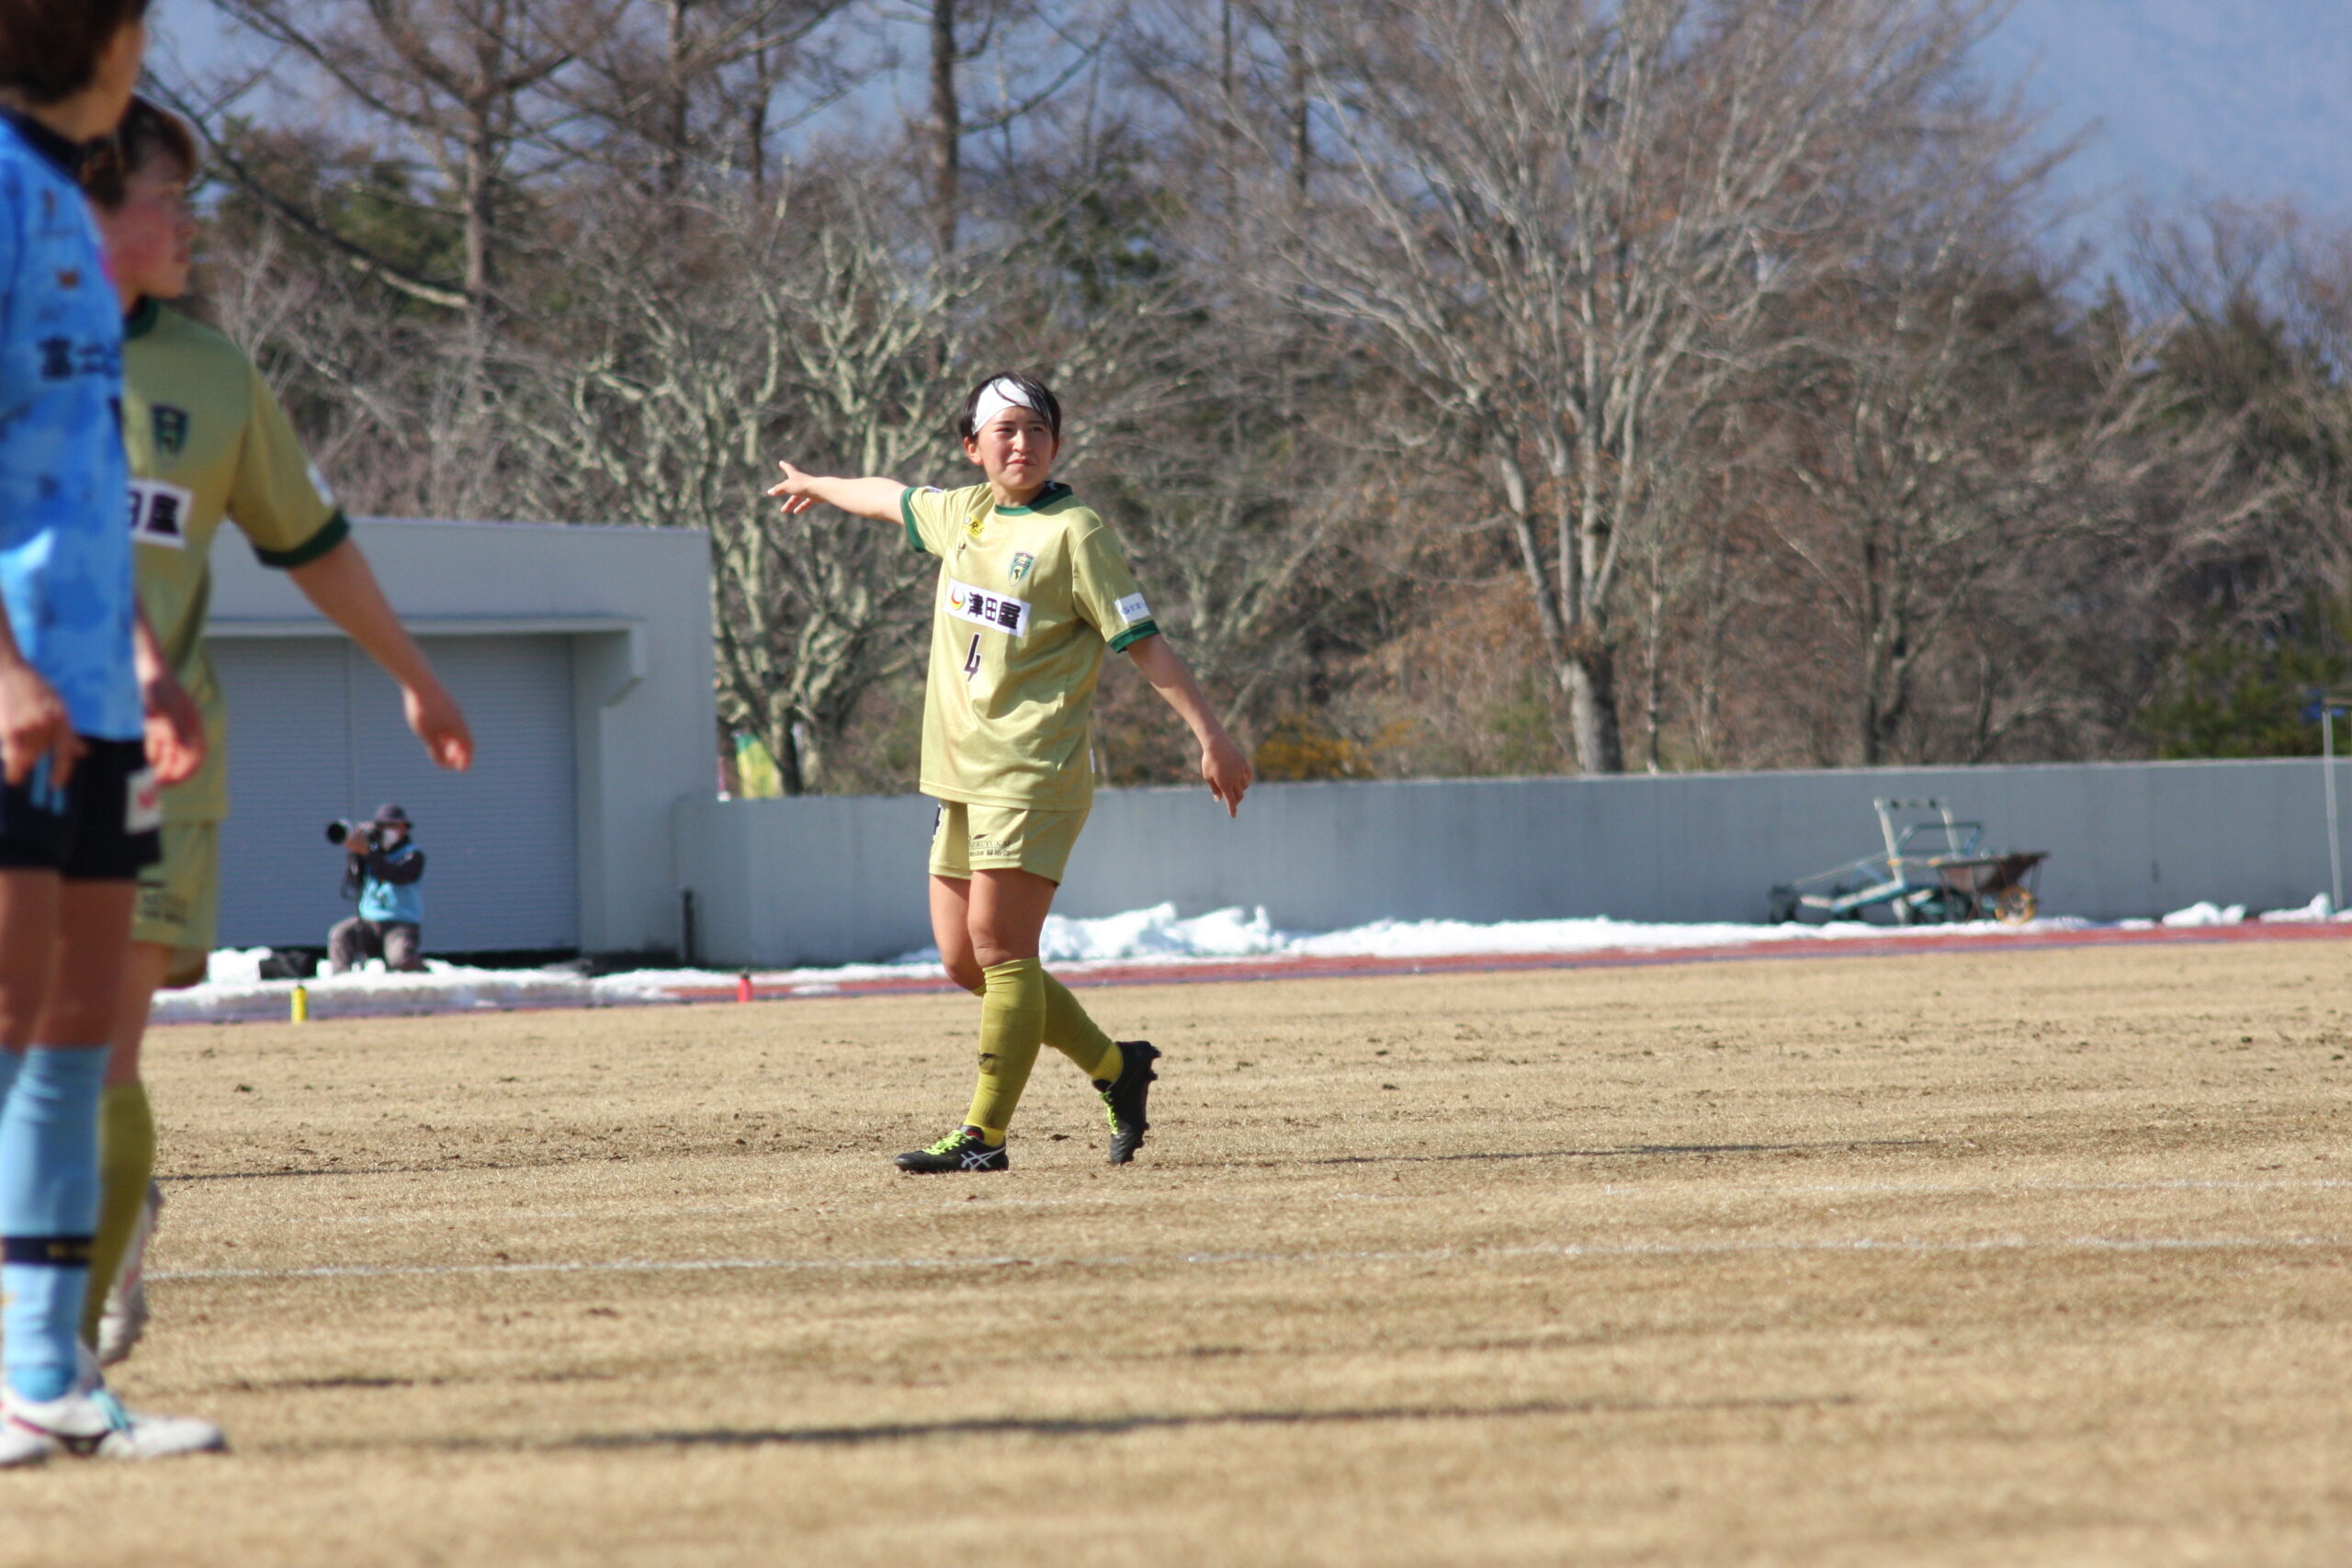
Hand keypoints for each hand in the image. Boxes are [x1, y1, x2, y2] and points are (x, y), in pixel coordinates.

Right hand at [0, 659, 81, 788]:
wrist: (7, 669)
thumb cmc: (32, 686)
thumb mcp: (55, 704)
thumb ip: (66, 730)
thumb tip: (83, 752)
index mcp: (61, 718)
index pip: (65, 751)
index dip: (62, 771)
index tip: (56, 784)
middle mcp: (47, 724)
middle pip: (40, 754)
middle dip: (32, 754)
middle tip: (23, 741)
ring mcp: (28, 727)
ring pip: (25, 756)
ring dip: (19, 757)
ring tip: (13, 742)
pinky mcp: (11, 730)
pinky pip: (13, 756)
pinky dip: (13, 766)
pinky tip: (14, 771)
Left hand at [139, 664, 204, 785]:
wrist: (143, 661)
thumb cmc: (153, 681)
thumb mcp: (159, 704)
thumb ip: (171, 726)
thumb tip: (184, 748)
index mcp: (191, 723)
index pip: (196, 754)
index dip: (186, 771)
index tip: (169, 783)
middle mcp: (184, 726)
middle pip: (184, 756)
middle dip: (172, 772)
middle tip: (154, 785)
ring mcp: (171, 723)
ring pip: (171, 752)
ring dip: (161, 765)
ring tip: (146, 775)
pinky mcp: (158, 721)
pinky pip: (159, 744)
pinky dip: (153, 753)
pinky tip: (143, 759)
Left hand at [404, 679, 472, 770]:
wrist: (420, 681)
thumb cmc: (423, 710)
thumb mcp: (427, 734)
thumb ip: (435, 749)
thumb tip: (442, 761)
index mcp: (459, 728)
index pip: (468, 748)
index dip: (466, 760)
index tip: (461, 769)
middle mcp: (460, 719)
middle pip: (464, 740)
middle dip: (458, 753)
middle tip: (448, 762)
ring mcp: (453, 710)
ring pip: (457, 730)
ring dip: (452, 742)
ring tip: (440, 748)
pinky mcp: (445, 703)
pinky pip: (450, 722)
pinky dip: (447, 732)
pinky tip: (434, 731)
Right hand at [767, 460, 818, 515]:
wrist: (820, 490)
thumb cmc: (802, 485)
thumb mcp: (787, 487)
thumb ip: (778, 489)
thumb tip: (770, 492)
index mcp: (795, 475)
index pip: (788, 468)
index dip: (784, 466)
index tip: (781, 462)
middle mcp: (801, 481)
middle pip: (790, 486)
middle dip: (782, 491)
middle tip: (775, 494)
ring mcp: (808, 489)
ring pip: (797, 496)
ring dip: (790, 503)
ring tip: (783, 511)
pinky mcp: (814, 496)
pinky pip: (806, 502)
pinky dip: (801, 507)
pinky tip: (796, 512)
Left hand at [1201, 731, 1251, 817]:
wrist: (1216, 744)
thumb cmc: (1209, 761)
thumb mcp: (1208, 776)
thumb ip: (1214, 788)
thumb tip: (1218, 799)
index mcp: (1225, 784)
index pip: (1231, 801)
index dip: (1232, 809)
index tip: (1233, 816)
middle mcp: (1234, 779)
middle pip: (1239, 795)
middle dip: (1236, 801)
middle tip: (1232, 802)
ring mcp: (1240, 771)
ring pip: (1244, 786)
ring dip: (1240, 790)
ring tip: (1235, 789)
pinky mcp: (1244, 764)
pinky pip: (1248, 775)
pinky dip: (1246, 780)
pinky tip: (1243, 781)